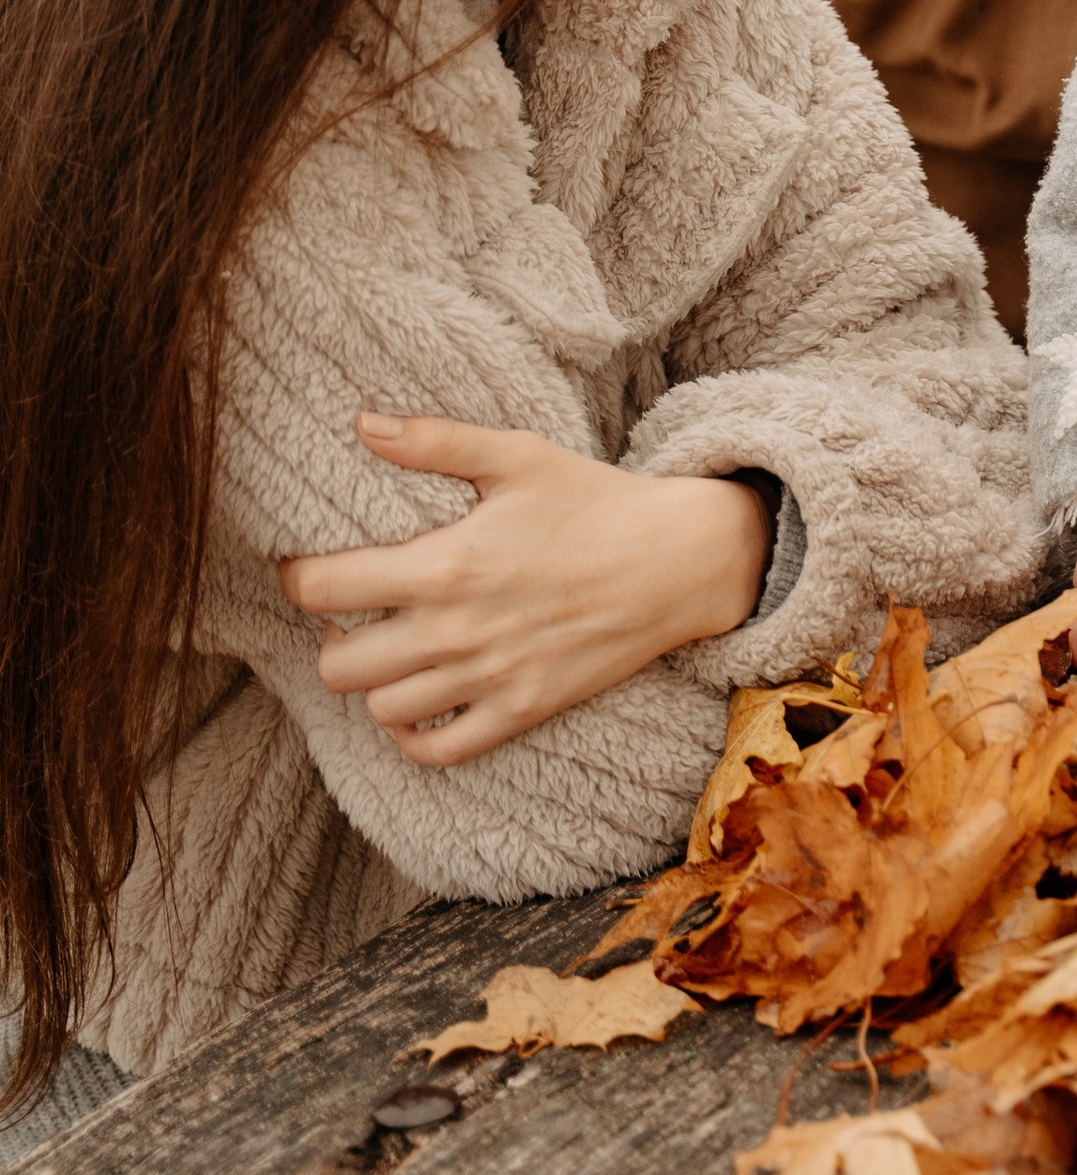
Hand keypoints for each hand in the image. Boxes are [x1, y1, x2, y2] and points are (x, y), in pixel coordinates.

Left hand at [279, 418, 773, 766]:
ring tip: (391, 647)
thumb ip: (435, 441)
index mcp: (447, 564)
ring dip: (374, 681)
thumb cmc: (594, 500)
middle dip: (331, 635)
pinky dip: (414, 735)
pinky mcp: (522, 710)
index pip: (324, 591)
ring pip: (381, 710)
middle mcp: (458, 631)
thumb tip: (362, 423)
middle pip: (338, 665)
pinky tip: (419, 701)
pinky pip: (439, 751)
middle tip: (354, 610)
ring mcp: (490, 679)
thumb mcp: (517, 456)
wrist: (677, 560)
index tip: (310, 567)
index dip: (300, 579)